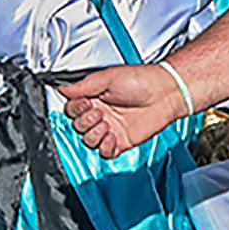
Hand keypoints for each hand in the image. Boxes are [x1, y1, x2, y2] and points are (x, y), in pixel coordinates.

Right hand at [61, 64, 188, 158]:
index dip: (76, 109)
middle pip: (78, 126)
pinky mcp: (121, 141)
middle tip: (99, 112)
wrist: (165, 93)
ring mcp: (111, 128)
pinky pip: (105, 152)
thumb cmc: (143, 80)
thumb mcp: (109, 77)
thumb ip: (84, 85)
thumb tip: (63, 89)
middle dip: (85, 121)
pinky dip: (105, 147)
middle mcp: (101, 113)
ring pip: (89, 141)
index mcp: (95, 97)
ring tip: (106, 124)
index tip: (85, 103)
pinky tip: (112, 136)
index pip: (73, 108)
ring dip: (94, 135)